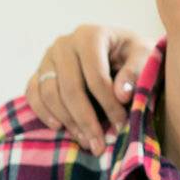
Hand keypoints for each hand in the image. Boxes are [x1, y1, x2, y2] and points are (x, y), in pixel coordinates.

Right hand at [25, 25, 149, 152]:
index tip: (120, 126)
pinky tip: (60, 128)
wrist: (120, 51)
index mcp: (91, 36)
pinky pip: (33, 94)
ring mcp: (48, 58)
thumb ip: (137, 72)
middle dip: (86, 120)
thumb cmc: (134, 56)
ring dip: (68, 122)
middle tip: (99, 144)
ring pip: (50, 94)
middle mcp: (64, 44)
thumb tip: (121, 94)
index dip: (108, 104)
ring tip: (87, 141)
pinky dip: (44, 113)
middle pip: (70, 88)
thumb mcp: (146, 57)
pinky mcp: (39, 72)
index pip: (95, 76)